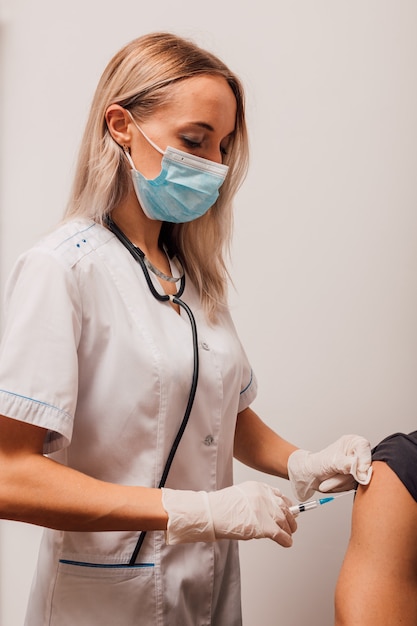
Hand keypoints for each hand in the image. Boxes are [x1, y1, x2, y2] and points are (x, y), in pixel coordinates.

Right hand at [161, 481, 296, 546]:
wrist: (210, 513)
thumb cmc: (220, 507)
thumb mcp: (241, 495)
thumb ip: (255, 500)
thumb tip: (267, 512)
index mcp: (259, 487)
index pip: (279, 496)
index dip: (286, 506)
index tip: (289, 511)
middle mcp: (265, 496)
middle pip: (285, 508)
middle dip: (290, 519)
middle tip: (291, 526)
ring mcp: (266, 511)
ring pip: (285, 522)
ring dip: (288, 530)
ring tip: (288, 535)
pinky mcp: (265, 526)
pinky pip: (282, 534)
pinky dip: (286, 540)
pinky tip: (286, 543)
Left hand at [287, 434, 372, 500]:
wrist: (312, 474)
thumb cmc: (319, 463)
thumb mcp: (332, 461)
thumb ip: (347, 464)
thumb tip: (360, 469)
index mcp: (353, 442)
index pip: (365, 447)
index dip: (363, 460)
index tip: (359, 472)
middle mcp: (358, 453)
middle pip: (364, 466)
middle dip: (347, 475)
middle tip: (335, 473)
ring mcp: (359, 467)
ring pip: (359, 478)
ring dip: (342, 482)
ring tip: (330, 477)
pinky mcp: (358, 478)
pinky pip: (355, 486)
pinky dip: (343, 486)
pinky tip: (334, 482)